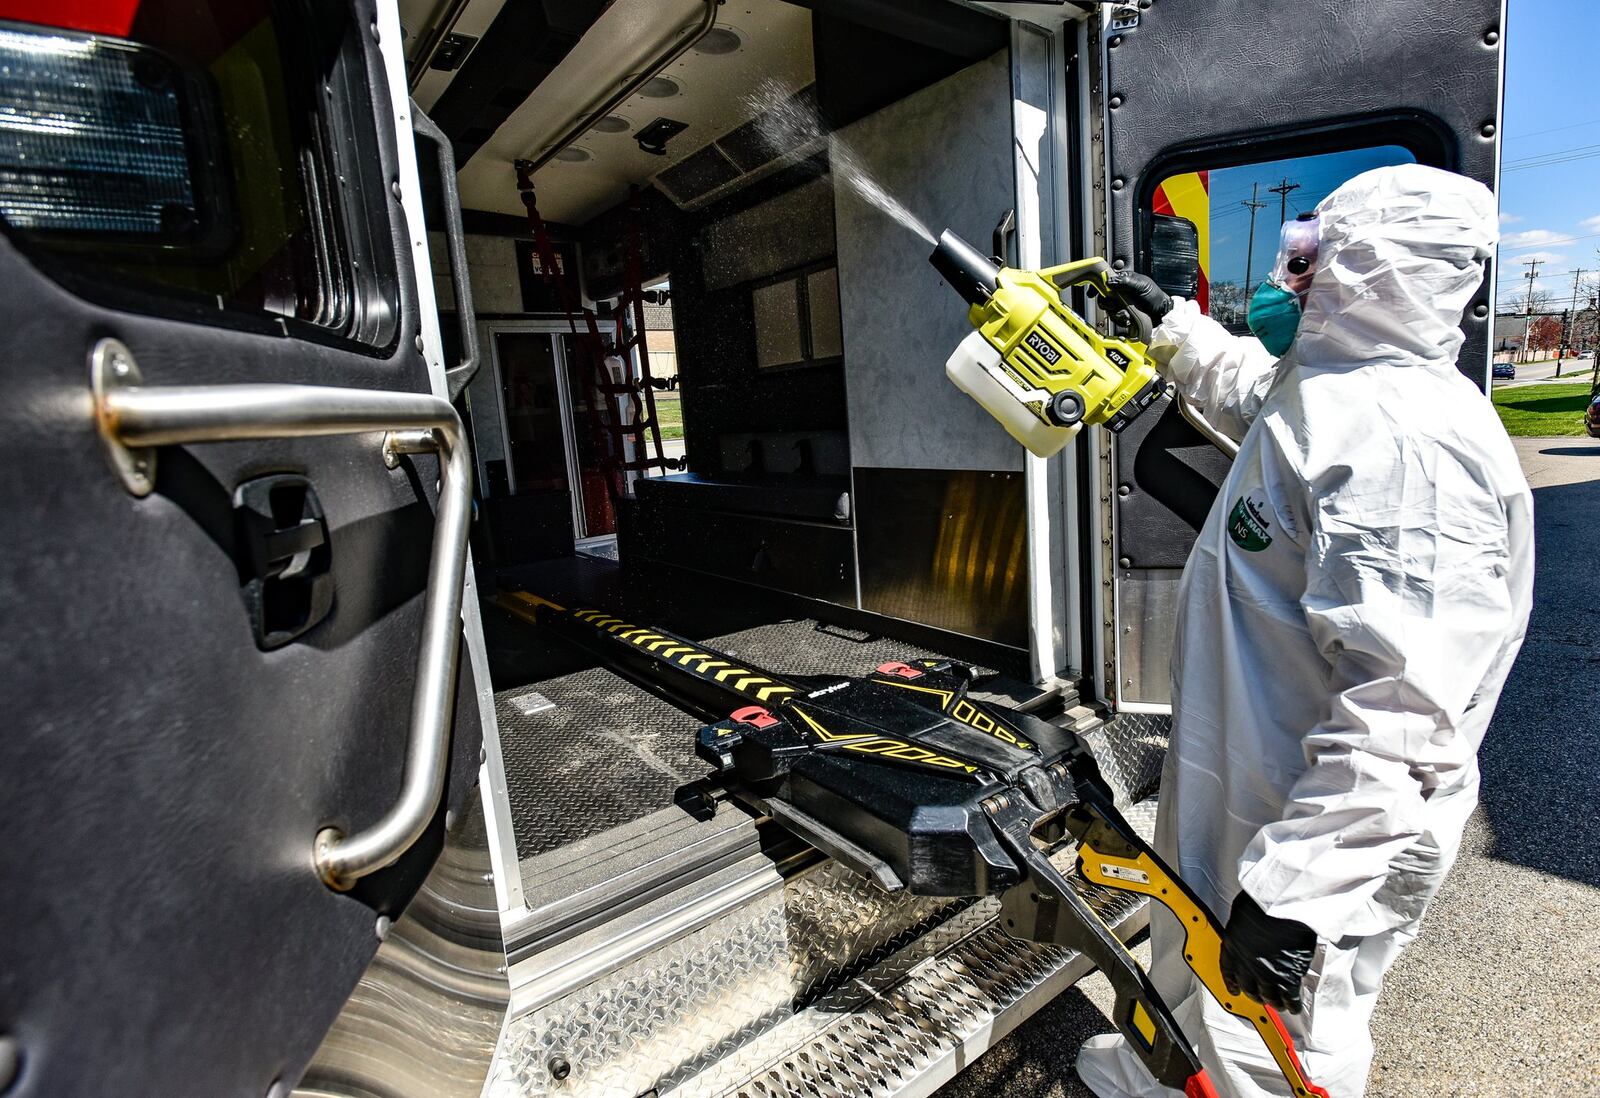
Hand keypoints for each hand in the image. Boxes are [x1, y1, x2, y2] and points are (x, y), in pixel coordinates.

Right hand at [1103, 270, 1172, 326]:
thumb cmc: (1155, 297)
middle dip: (1108, 303)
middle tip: (1115, 304)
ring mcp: (1121, 305)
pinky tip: (1128, 318)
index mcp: (1124, 281)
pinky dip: (1121, 319)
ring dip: (1117, 313)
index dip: (1097, 286)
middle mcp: (1120, 293)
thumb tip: (1110, 281)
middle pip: (1104, 297)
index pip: (1106, 280)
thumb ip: (1125, 282)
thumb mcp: (1142, 285)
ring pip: (1108, 309)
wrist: (1162, 313)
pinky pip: (1114, 318)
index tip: (1093, 293)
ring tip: (1127, 313)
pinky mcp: (1122, 315)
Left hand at [1219, 892, 1317, 1012]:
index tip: (1234, 988)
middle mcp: (1246, 964)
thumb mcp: (1241, 911)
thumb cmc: (1260, 902)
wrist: (1277, 908)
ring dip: (1275, 1002)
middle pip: (1249, 989)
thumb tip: (1249, 927)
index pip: (1228, 971)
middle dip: (1256, 994)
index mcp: (1232, 947)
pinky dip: (1292, 1004)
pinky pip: (1290, 998)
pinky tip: (1294, 1005)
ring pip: (1269, 997)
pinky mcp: (1287, 978)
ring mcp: (1267, 974)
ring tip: (1280, 1003)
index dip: (1232, 982)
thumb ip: (1243, 926)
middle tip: (1262, 996)